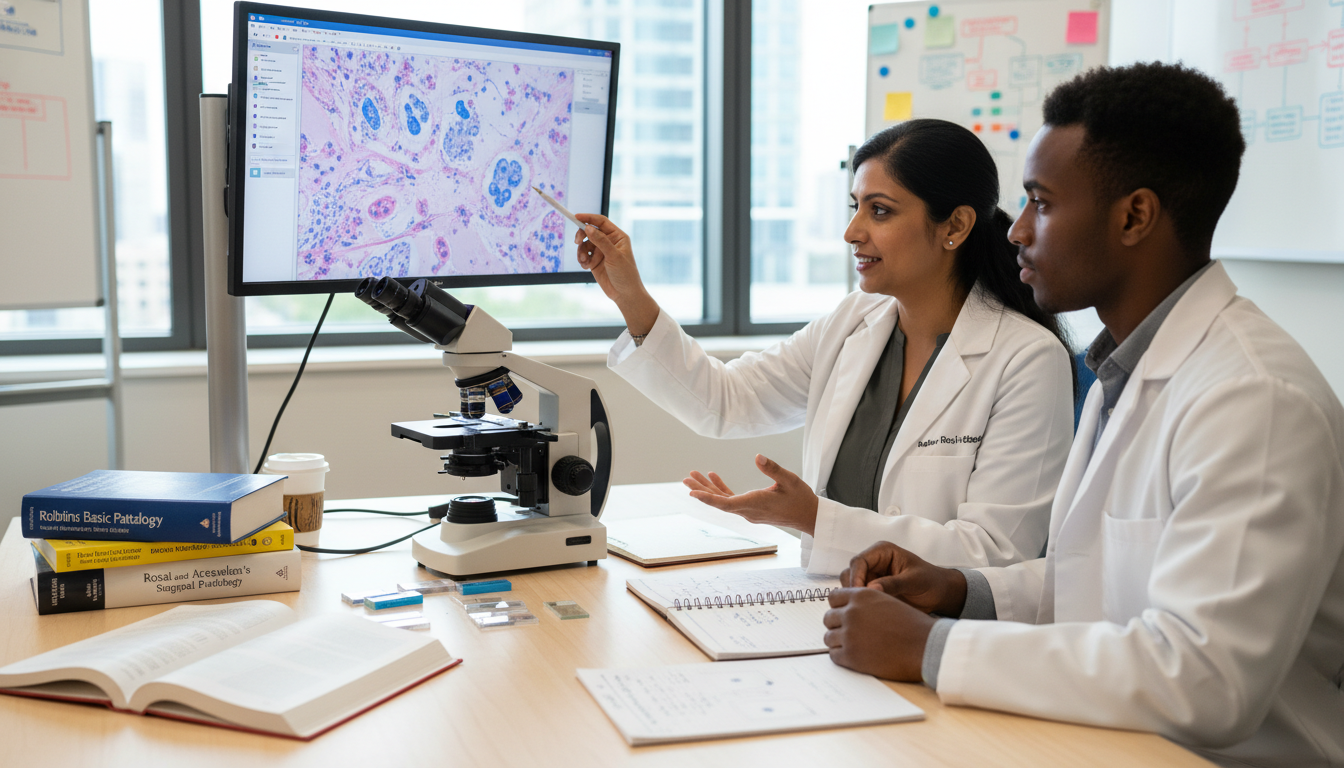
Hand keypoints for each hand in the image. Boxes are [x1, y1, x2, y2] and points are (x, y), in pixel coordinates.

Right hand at [573, 213, 658, 334]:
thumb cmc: (625, 274)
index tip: (576, 217)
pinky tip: (586, 266)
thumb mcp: (614, 256)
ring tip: (584, 261)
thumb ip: (601, 241)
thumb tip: (588, 228)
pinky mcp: (595, 261)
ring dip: (581, 251)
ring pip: (585, 244)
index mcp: (617, 236)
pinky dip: (582, 259)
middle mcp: (609, 242)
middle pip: (590, 231)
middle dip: (582, 235)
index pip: (601, 222)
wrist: (625, 294)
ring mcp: (601, 251)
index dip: (588, 218)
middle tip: (577, 242)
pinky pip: (583, 255)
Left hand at [682, 454, 818, 535]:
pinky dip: (722, 490)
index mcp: (755, 504)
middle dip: (702, 490)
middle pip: (719, 502)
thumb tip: (757, 457)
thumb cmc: (801, 498)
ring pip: (724, 501)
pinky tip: (714, 478)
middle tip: (686, 479)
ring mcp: (749, 511)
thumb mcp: (790, 480)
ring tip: (693, 476)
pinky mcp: (752, 509)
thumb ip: (773, 469)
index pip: (726, 503)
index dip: (708, 498)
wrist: (809, 516)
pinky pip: (732, 500)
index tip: (693, 492)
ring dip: (709, 489)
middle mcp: (748, 511)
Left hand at [823, 587, 934, 681]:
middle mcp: (852, 612)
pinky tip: (855, 657)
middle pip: (828, 618)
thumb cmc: (912, 626)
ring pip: (828, 637)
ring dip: (838, 642)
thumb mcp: (888, 602)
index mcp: (861, 595)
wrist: (925, 646)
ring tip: (853, 646)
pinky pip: (834, 654)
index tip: (845, 616)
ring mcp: (849, 634)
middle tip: (850, 633)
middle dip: (837, 625)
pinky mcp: (850, 655)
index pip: (833, 598)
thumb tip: (849, 609)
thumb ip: (866, 603)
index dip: (839, 607)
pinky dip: (841, 656)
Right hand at [840, 541, 967, 616]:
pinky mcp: (872, 590)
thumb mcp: (914, 581)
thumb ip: (893, 584)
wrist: (940, 595)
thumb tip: (871, 589)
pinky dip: (860, 604)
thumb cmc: (931, 582)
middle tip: (863, 605)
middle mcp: (874, 562)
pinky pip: (858, 596)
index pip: (859, 561)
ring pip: (851, 586)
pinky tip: (869, 613)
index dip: (856, 577)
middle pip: (850, 573)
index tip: (860, 594)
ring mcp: (871, 577)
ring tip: (867, 610)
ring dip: (855, 597)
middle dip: (854, 589)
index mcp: (882, 552)